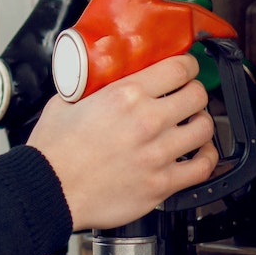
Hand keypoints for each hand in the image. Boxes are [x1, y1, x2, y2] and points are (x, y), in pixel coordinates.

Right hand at [28, 53, 216, 230]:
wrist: (48, 190)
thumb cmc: (53, 152)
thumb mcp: (68, 100)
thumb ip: (93, 86)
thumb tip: (103, 77)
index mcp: (126, 95)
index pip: (179, 68)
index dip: (188, 65)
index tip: (186, 69)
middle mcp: (147, 122)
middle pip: (197, 95)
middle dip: (194, 92)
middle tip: (188, 97)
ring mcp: (158, 154)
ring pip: (205, 128)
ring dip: (200, 123)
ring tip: (192, 124)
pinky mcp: (161, 184)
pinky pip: (202, 167)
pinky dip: (206, 157)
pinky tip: (199, 154)